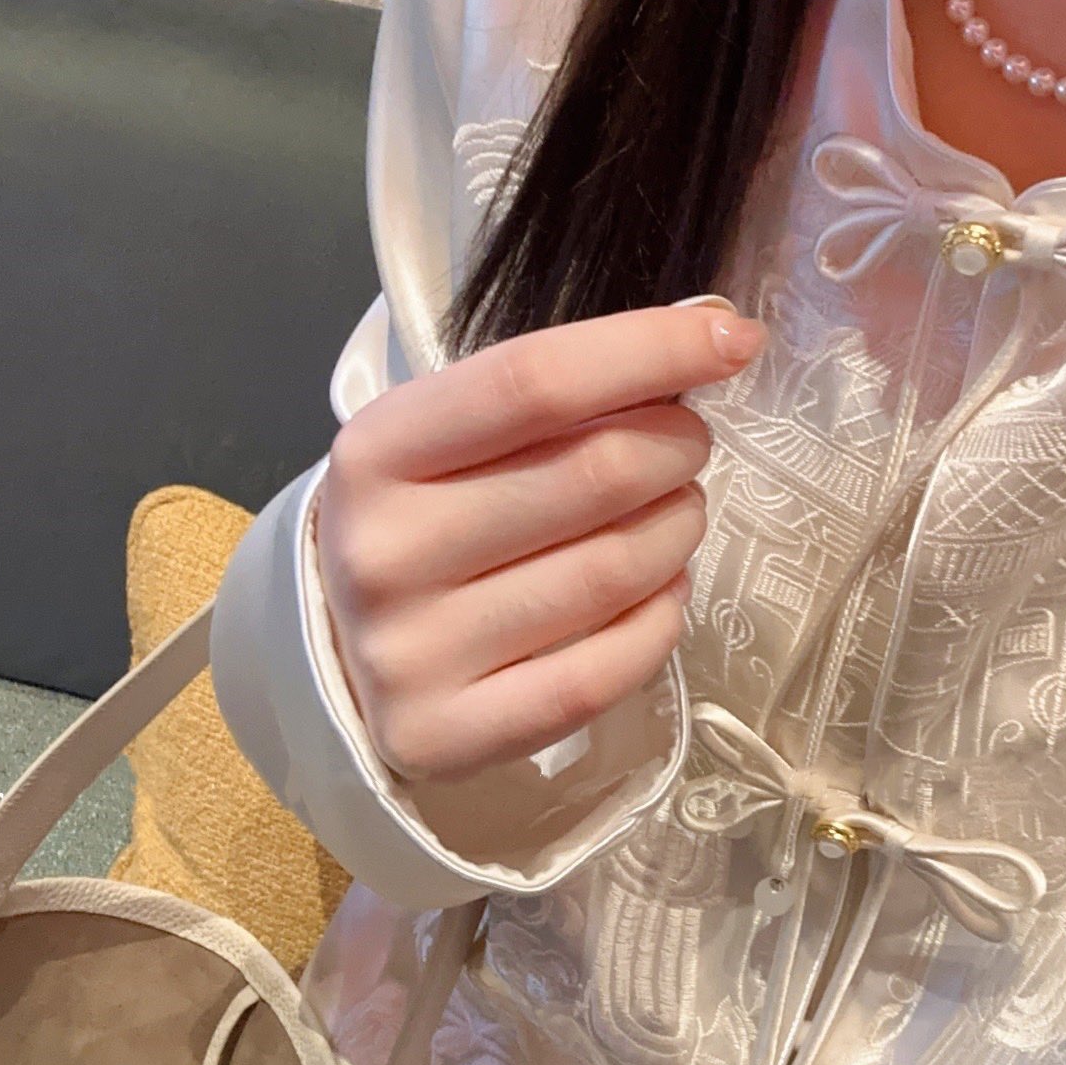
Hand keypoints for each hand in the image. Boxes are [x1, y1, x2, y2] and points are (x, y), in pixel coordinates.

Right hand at [314, 303, 764, 781]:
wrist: (333, 645)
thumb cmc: (422, 515)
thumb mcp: (449, 435)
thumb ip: (555, 389)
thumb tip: (706, 331)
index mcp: (376, 450)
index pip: (535, 382)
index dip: (651, 351)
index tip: (732, 339)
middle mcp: (383, 551)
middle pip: (593, 475)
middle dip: (676, 448)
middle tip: (687, 448)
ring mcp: (412, 652)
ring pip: (613, 573)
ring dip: (679, 529)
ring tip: (676, 515)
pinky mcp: (449, 733)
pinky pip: (604, 671)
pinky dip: (661, 619)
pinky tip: (661, 590)